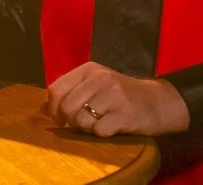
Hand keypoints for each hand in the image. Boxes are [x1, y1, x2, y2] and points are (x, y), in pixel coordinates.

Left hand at [44, 61, 189, 136]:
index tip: (60, 118)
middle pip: (66, 107)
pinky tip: (111, 127)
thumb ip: (70, 93)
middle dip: (69, 121)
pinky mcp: (125, 114)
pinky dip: (101, 134)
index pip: (56, 89)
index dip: (53, 108)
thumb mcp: (95, 86)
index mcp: (89, 69)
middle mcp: (100, 79)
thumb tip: (42, 109)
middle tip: (80, 124)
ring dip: (86, 129)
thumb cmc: (121, 95)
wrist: (159, 101)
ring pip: (81, 120)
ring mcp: (114, 96)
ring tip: (98, 124)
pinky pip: (99, 131)